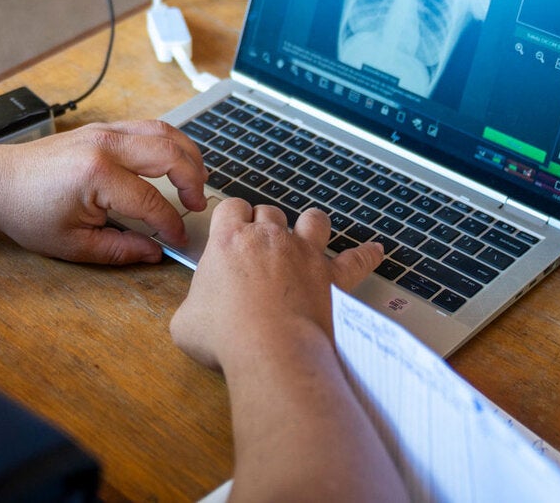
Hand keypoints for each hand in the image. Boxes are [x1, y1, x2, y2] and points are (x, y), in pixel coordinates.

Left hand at [0, 120, 206, 264]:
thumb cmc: (27, 212)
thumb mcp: (73, 244)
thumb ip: (119, 249)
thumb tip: (155, 251)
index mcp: (97, 175)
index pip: (152, 201)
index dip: (171, 224)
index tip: (178, 240)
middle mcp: (105, 145)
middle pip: (169, 153)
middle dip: (192, 180)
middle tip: (198, 205)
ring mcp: (104, 130)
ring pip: (163, 130)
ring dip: (187, 154)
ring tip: (197, 181)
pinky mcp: (102, 128)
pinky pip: (147, 126)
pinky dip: (169, 142)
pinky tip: (175, 162)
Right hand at [170, 199, 381, 370]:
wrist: (272, 351)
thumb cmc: (226, 336)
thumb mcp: (185, 322)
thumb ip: (191, 306)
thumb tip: (194, 314)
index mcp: (229, 240)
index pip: (232, 207)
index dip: (232, 217)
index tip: (232, 229)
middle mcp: (269, 238)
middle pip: (269, 212)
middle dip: (265, 225)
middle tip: (261, 246)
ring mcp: (304, 254)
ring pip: (312, 220)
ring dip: (309, 224)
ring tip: (308, 232)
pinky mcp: (332, 277)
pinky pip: (356, 259)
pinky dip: (366, 255)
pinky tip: (374, 251)